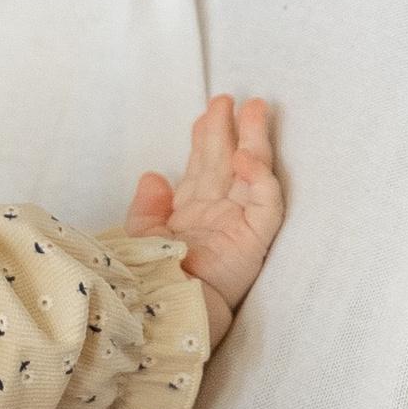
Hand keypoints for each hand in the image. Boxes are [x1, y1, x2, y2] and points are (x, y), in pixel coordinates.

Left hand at [126, 92, 281, 325]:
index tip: (207, 112)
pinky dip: (258, 179)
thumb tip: (152, 176)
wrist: (167, 310)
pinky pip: (265, 203)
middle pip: (227, 162)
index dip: (206, 137)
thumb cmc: (154, 277)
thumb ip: (147, 206)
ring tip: (254, 109)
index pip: (203, 166)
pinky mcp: (255, 239)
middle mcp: (217, 214)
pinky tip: (246, 157)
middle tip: (228, 98)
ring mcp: (239, 224)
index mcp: (190, 212)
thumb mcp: (142, 234)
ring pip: (253, 173)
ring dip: (253, 140)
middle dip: (230, 128)